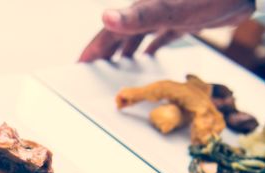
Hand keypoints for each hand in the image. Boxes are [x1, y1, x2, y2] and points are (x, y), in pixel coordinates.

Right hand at [79, 0, 254, 61]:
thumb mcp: (170, 9)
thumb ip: (138, 17)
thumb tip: (106, 18)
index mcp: (141, 9)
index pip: (109, 32)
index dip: (93, 49)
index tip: (79, 65)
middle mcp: (150, 11)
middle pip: (121, 35)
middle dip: (106, 53)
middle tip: (93, 73)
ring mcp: (167, 15)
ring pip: (139, 36)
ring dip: (126, 51)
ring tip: (116, 69)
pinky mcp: (185, 20)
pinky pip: (161, 35)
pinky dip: (152, 46)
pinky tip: (149, 57)